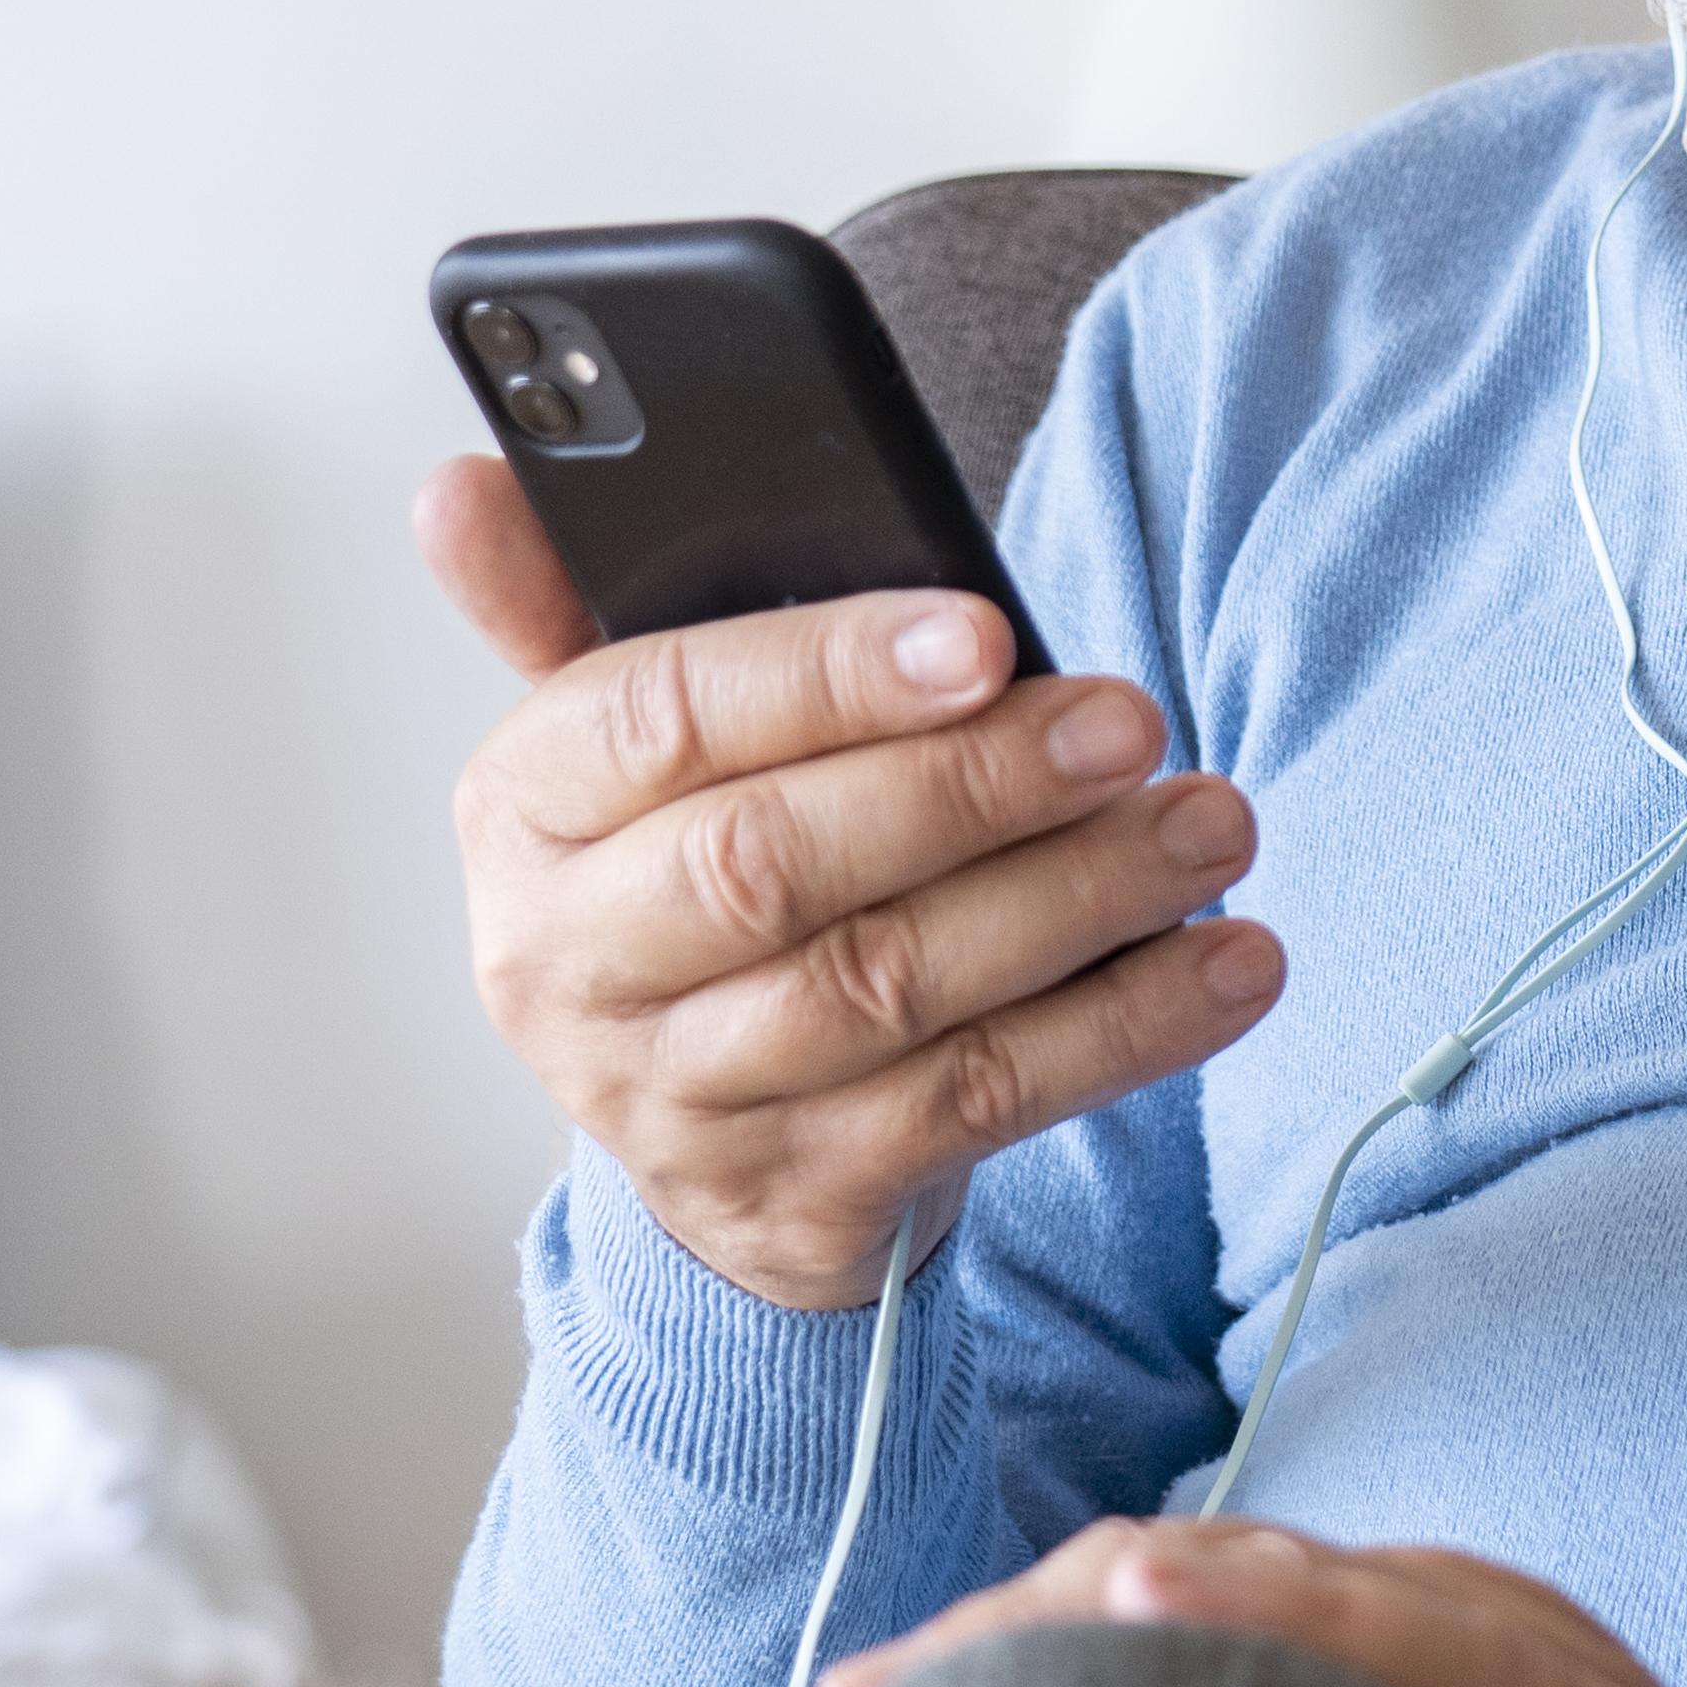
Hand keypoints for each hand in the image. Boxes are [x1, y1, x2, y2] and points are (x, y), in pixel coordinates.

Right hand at [418, 452, 1284, 1309]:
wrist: (708, 1146)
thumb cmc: (692, 886)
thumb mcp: (615, 751)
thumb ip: (560, 606)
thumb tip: (460, 486)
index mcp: (519, 812)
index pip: (661, 717)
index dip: (826, 673)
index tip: (985, 634)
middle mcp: (572, 969)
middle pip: (777, 865)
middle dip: (972, 786)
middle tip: (1133, 722)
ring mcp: (678, 1103)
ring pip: (890, 990)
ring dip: (1075, 902)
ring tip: (1208, 825)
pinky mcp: (798, 1200)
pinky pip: (975, 1104)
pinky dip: (1120, 1032)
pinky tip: (1226, 965)